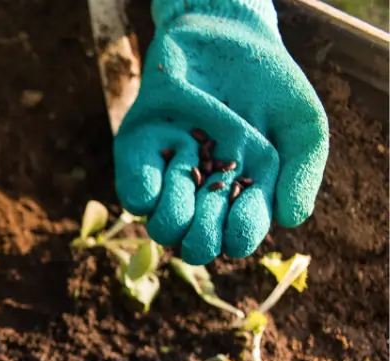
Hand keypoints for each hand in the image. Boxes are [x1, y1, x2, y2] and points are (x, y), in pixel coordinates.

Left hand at [113, 0, 327, 264]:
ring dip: (177, 208)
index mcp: (245, 195)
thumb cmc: (269, 84)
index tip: (245, 204)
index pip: (236, 240)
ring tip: (192, 165)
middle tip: (214, 192)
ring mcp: (170, 176)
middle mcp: (204, 195)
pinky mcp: (140, 156)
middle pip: (196, 246)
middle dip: (205, 232)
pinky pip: (134, 196)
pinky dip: (149, 187)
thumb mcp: (302, 123)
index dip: (239, 235)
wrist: (225, 36)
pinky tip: (171, 157)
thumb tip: (290, 221)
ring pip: (162, 227)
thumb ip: (304, 171)